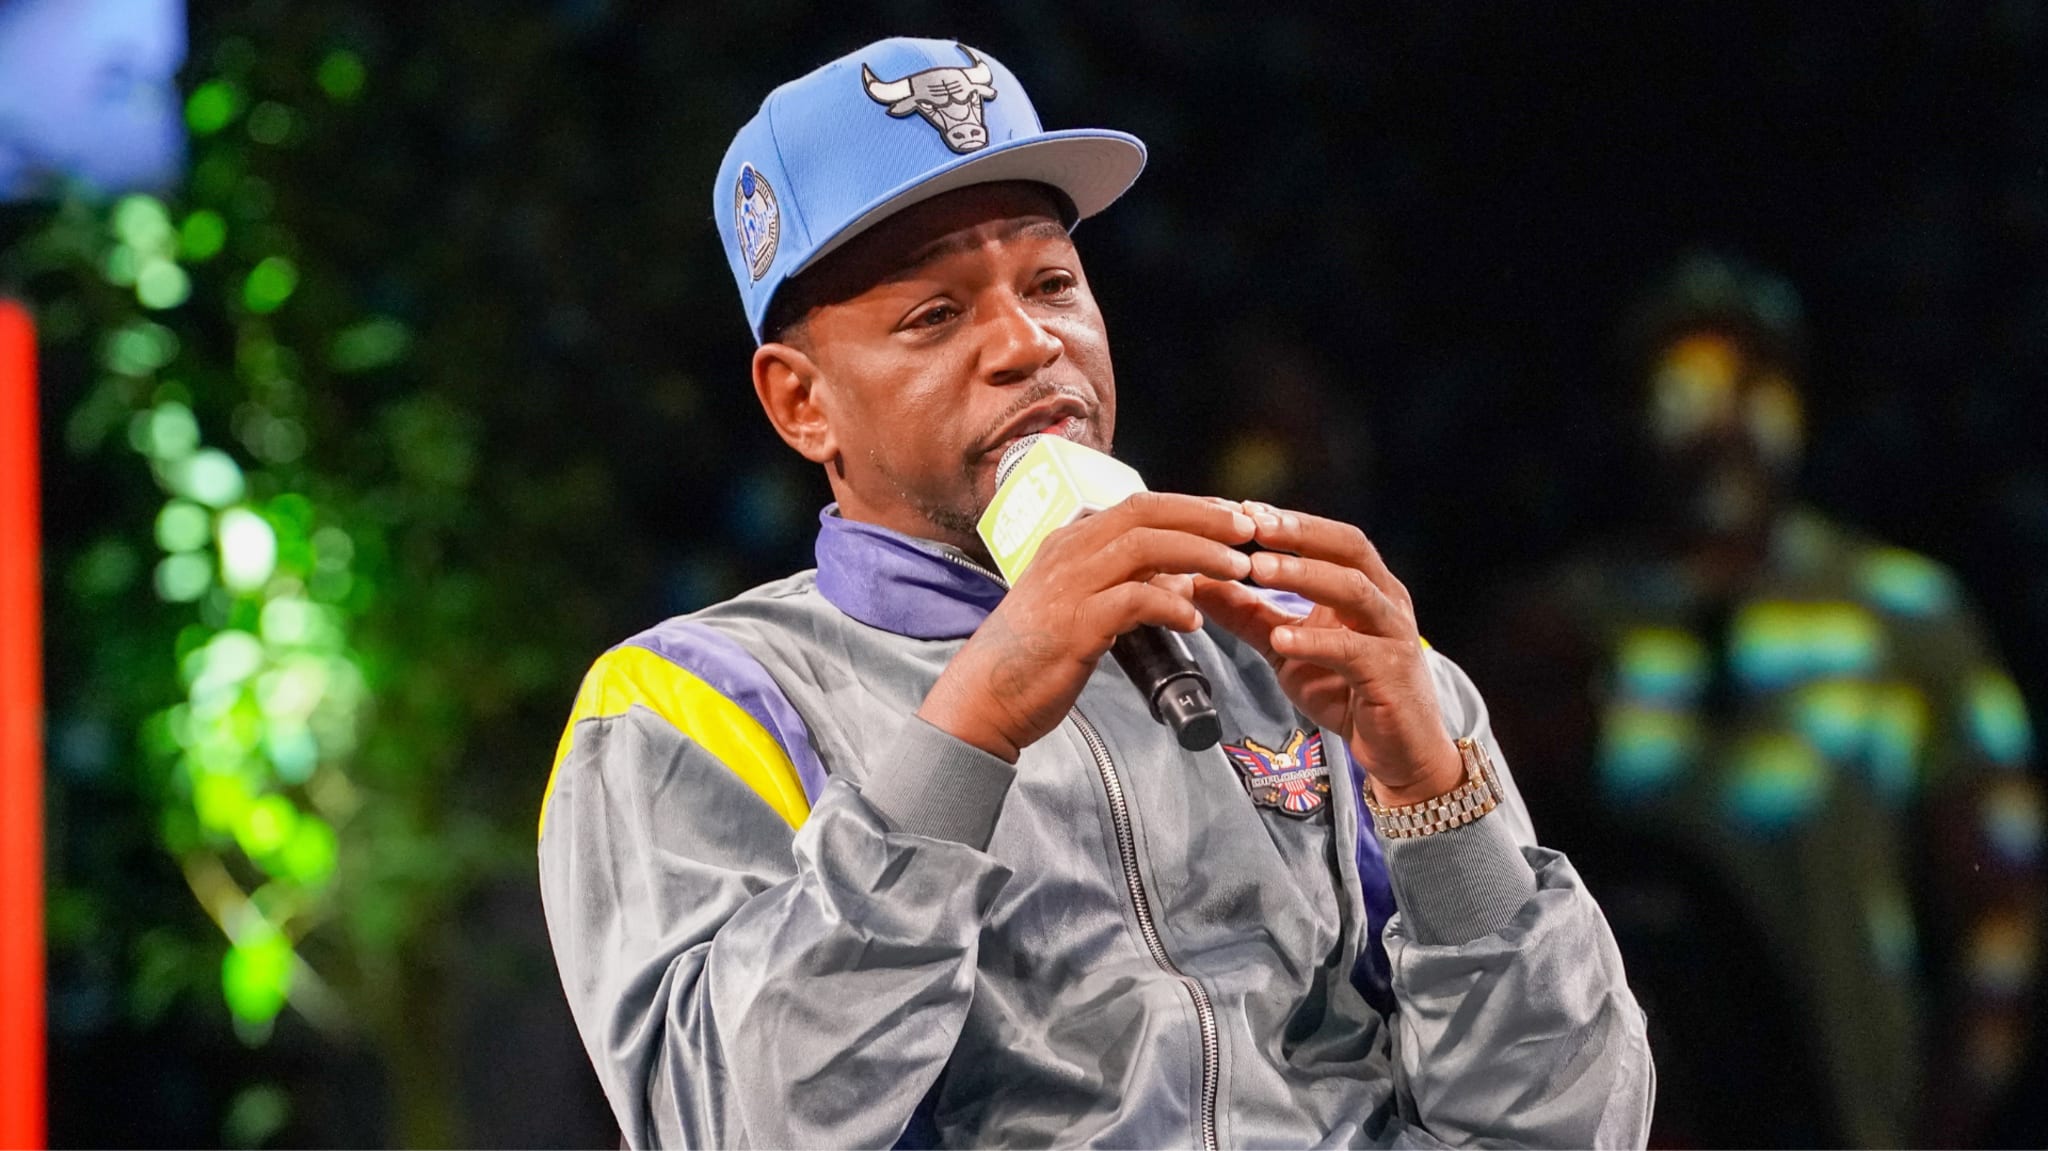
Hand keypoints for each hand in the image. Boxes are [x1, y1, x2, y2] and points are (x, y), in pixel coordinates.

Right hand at [919, 492, 1256, 761]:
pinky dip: (1169, 605)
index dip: (1192, 507)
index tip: (1233, 517)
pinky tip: (1194, 619)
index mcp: (1070, 541)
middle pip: (1146, 513)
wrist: (984, 697)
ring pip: (1144, 548)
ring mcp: (1068, 586)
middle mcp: (1068, 552)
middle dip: (1204, 517)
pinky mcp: (1074, 625)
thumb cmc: (1034, 654)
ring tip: (1236, 570)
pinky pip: (1133, 601)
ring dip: (1198, 554)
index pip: (1140, 505)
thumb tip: (1180, 578)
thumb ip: (1128, 585)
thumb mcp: (1081, 604)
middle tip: (1247, 530)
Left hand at [1191, 503, 1462, 805]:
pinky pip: (1355, 650)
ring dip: (1304, 575)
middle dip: (1300, 533)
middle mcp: (1386, 601)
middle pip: (1349, 548)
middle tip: (1252, 522)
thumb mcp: (1288, 649)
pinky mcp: (1392, 675)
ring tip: (1258, 569)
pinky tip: (1281, 638)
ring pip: (1355, 590)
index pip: (1330, 538)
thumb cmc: (1349, 692)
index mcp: (1366, 587)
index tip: (1243, 508)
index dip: (1289, 521)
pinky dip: (1316, 641)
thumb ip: (1249, 616)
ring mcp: (1393, 636)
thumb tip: (1199, 583)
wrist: (1400, 752)